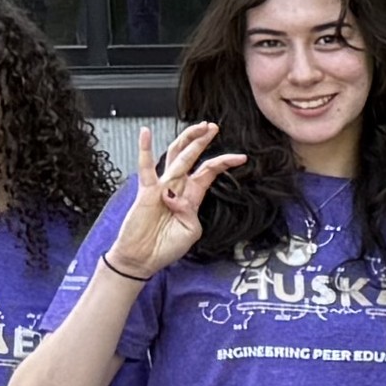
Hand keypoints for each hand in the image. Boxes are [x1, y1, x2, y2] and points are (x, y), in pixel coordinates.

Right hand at [102, 122, 244, 282]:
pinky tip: (145, 133)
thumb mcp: (190, 232)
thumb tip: (178, 198)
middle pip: (191, 158)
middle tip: (214, 126)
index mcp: (191, 197)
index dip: (224, 163)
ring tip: (198, 127)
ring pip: (175, 157)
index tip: (242, 157)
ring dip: (186, 140)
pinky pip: (146, 168)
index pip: (208, 173)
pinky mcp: (146, 192)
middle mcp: (176, 188)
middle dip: (203, 141)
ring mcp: (161, 187)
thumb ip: (191, 214)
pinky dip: (144, 150)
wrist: (142, 259)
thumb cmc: (165, 247)